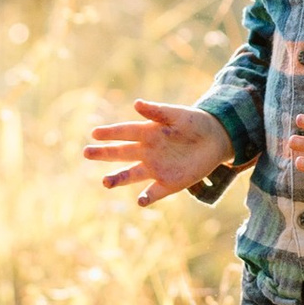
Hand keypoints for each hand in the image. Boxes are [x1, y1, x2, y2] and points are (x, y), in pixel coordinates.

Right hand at [85, 99, 229, 207]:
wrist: (216, 139)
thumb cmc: (194, 122)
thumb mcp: (177, 114)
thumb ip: (157, 111)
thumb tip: (136, 103)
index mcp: (148, 132)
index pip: (125, 132)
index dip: (110, 133)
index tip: (95, 133)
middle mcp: (148, 151)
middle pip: (122, 153)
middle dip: (104, 154)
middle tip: (87, 153)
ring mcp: (157, 168)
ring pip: (132, 175)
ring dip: (118, 179)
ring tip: (105, 182)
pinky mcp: (170, 183)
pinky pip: (155, 192)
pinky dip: (148, 197)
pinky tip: (140, 201)